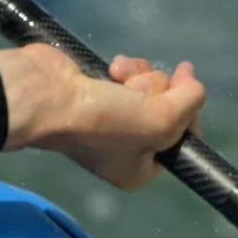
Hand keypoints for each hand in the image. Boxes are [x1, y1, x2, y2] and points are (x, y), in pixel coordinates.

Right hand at [0, 45, 204, 191]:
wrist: (45, 95)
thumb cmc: (102, 121)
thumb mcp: (161, 121)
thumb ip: (190, 102)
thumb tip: (192, 84)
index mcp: (140, 169)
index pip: (184, 139)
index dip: (189, 112)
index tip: (186, 91)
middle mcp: (128, 148)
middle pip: (168, 109)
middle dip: (158, 91)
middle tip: (135, 93)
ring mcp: (113, 119)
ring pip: (151, 87)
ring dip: (142, 76)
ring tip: (119, 78)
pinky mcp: (100, 92)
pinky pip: (131, 75)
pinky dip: (126, 68)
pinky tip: (112, 69)